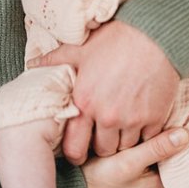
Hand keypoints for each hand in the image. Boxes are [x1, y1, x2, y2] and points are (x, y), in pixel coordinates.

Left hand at [37, 20, 178, 163]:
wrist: (155, 34)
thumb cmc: (116, 39)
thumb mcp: (81, 48)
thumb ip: (56, 60)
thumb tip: (32, 65)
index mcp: (85, 102)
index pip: (74, 147)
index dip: (76, 153)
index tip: (81, 150)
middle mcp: (107, 116)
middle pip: (103, 150)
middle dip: (103, 144)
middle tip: (106, 133)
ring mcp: (132, 119)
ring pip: (126, 147)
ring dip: (124, 139)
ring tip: (125, 124)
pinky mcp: (155, 117)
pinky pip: (148, 138)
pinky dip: (145, 133)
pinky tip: (143, 118)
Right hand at [81, 127, 187, 187]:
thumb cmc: (96, 179)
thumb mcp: (127, 158)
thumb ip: (158, 147)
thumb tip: (185, 135)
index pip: (180, 166)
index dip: (173, 149)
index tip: (162, 136)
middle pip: (169, 177)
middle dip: (161, 162)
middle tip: (144, 145)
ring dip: (150, 175)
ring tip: (134, 161)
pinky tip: (127, 179)